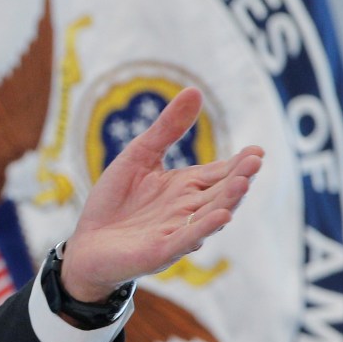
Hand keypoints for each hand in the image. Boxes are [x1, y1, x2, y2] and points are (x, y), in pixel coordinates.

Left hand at [60, 88, 263, 301]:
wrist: (85, 244)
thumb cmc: (114, 201)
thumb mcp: (139, 155)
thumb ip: (167, 129)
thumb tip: (195, 90)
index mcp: (185, 187)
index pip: (219, 173)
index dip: (239, 164)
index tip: (257, 151)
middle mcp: (187, 210)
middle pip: (220, 193)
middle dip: (239, 178)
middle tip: (255, 161)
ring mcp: (176, 232)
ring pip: (208, 216)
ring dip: (227, 201)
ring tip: (243, 183)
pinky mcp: (160, 251)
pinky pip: (185, 239)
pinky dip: (202, 228)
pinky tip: (220, 216)